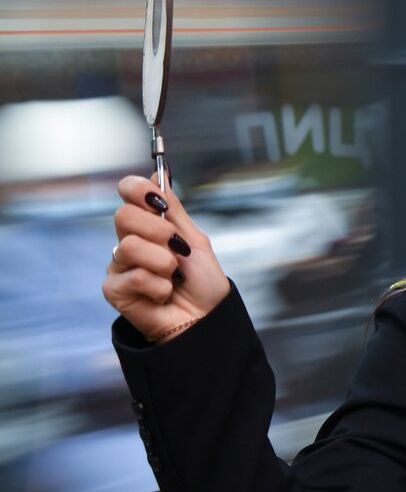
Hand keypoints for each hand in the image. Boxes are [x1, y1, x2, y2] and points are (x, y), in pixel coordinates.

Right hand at [104, 168, 230, 343]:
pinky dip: (159, 286)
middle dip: (158, 231)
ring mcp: (119, 265)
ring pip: (129, 246)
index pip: (128, 193)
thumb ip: (174, 210)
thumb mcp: (195, 240)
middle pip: (123, 216)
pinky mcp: (114, 289)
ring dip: (163, 262)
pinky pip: (134, 276)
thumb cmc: (203, 283)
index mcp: (148, 225)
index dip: (137, 189)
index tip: (156, 198)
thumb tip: (159, 173)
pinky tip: (163, 294)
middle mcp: (129, 241)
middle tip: (176, 248)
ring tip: (174, 276)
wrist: (205, 318)